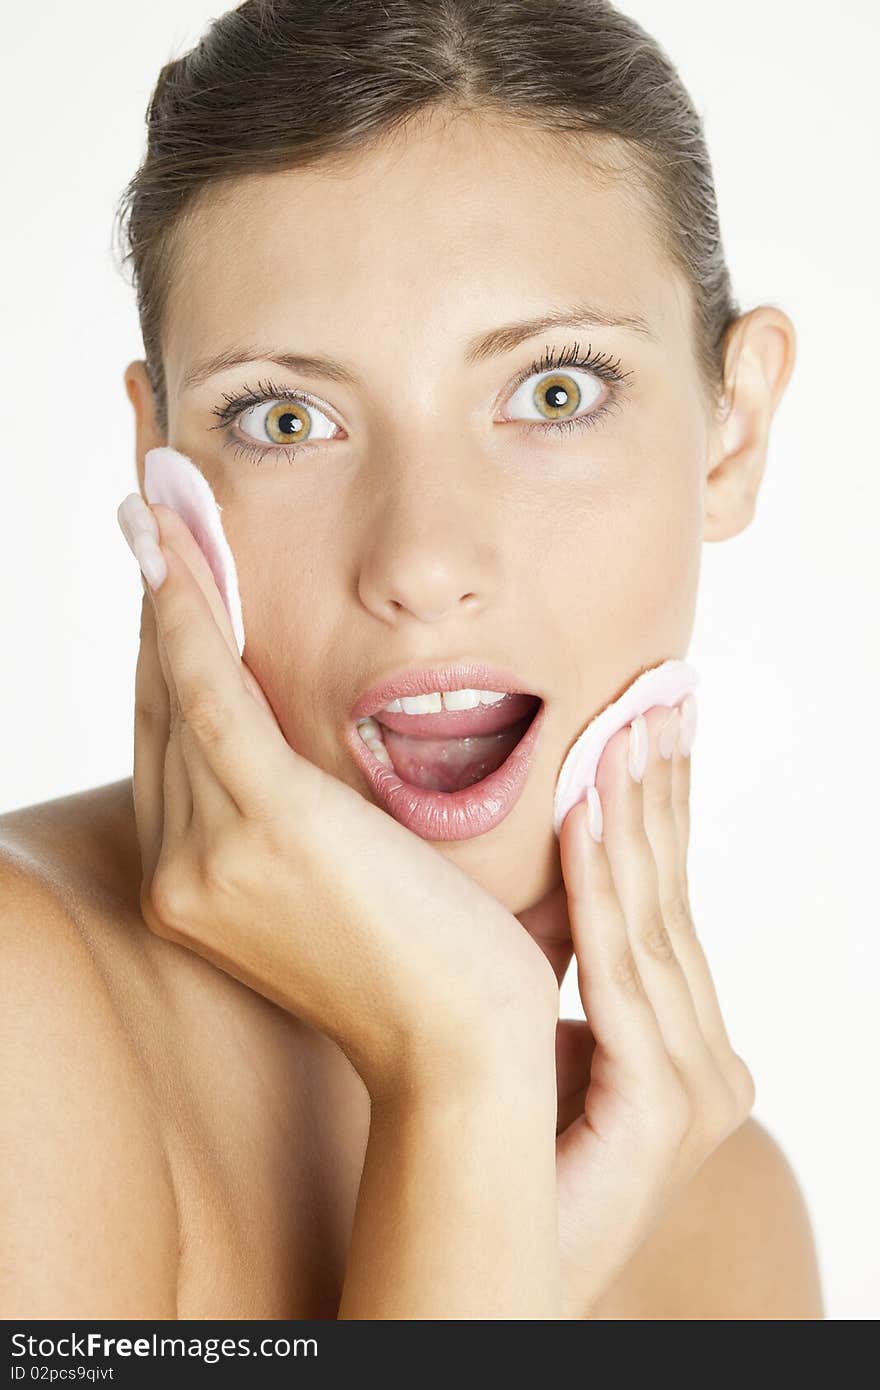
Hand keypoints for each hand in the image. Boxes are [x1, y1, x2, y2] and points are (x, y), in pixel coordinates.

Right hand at [119, 494, 558, 1099]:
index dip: (166, 658)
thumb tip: (307, 758)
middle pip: (162, 713)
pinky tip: (177, 556)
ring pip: (178, 693)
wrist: (465, 1049)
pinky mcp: (266, 826)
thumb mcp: (345, 892)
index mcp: (200, 889)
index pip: (175, 749)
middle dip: (156, 610)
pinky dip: (187, 619)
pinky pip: (209, 694)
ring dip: (166, 589)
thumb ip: (300, 827)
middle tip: (149, 519)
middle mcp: (185, 874)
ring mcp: (214, 853)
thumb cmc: (428, 971)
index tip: (170, 583)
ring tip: (156, 511)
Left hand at [546, 702, 754, 1317]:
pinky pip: (620, 966)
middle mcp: (708, 1065)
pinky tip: (587, 804)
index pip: (664, 905)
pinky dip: (602, 878)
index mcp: (685, 1048)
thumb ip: (563, 958)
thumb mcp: (540, 1027)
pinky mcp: (664, 1105)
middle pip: (670, 900)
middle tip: (654, 693)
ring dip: (632, 814)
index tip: (649, 723)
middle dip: (659, 791)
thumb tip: (545, 877)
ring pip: (650, 920)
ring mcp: (697, 1090)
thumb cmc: (499, 1149)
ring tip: (622, 723)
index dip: (658, 811)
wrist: (484, 1262)